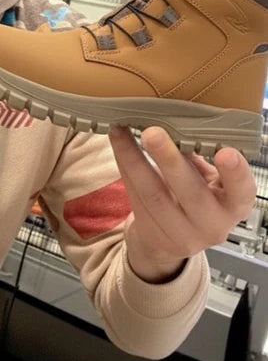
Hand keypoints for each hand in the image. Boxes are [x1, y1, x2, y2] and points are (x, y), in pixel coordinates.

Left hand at [109, 125, 257, 282]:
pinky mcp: (153, 234)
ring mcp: (182, 235)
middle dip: (169, 160)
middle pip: (191, 193)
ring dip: (134, 160)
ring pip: (154, 195)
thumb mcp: (208, 181)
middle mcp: (212, 224)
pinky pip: (135, 197)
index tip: (226, 153)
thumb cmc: (195, 199)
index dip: (236, 173)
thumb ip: (200, 158)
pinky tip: (118, 143)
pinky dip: (125, 167)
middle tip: (152, 133)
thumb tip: (179, 119)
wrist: (170, 241)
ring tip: (122, 131)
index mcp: (233, 205)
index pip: (242, 191)